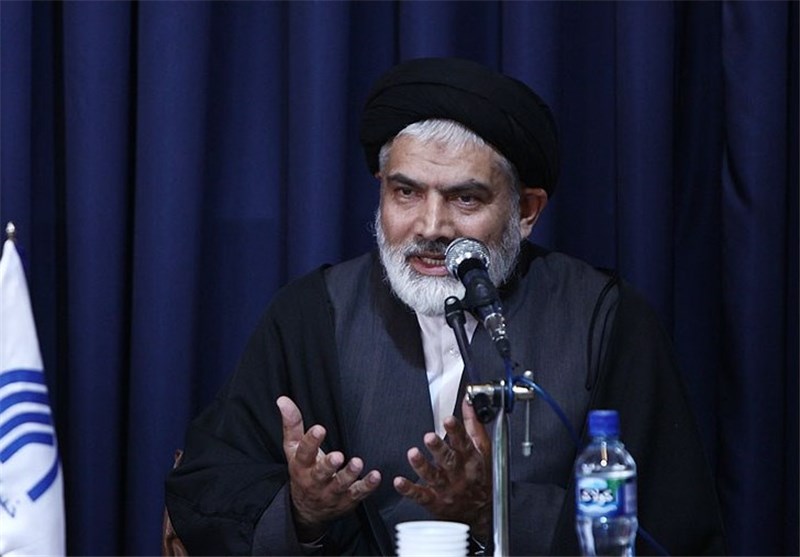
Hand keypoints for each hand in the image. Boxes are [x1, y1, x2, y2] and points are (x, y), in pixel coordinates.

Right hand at [277, 396, 380, 540]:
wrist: (307, 509)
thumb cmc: (303, 470)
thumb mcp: (293, 449)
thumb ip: (292, 424)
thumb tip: (283, 399)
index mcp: (301, 465)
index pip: (304, 453)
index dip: (311, 441)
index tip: (319, 429)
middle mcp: (314, 481)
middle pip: (320, 473)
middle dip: (328, 465)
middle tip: (338, 456)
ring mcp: (330, 492)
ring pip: (339, 485)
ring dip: (349, 475)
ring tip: (357, 463)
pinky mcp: (347, 500)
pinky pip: (358, 494)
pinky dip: (367, 486)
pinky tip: (376, 476)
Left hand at [393, 397, 492, 540]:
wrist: (479, 513)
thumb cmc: (481, 478)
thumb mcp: (483, 450)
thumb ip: (473, 424)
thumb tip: (468, 401)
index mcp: (471, 459)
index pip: (464, 443)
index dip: (457, 431)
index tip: (448, 420)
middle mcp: (458, 474)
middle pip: (448, 460)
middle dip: (439, 448)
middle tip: (429, 437)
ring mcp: (446, 488)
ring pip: (433, 477)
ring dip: (422, 466)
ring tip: (413, 454)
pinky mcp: (434, 501)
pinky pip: (420, 495)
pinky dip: (409, 489)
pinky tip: (399, 482)